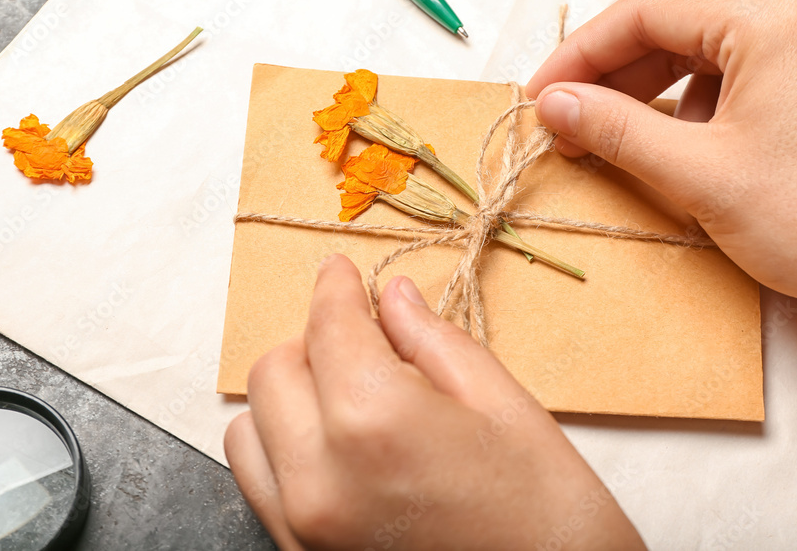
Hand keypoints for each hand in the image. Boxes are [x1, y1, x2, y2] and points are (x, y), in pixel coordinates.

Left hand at [224, 255, 643, 549]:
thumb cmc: (547, 510)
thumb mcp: (502, 405)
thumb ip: (431, 342)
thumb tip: (391, 298)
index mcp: (373, 421)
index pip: (328, 326)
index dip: (335, 287)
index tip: (340, 271)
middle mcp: (319, 477)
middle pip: (275, 370)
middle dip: (315, 341)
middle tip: (363, 336)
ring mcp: (301, 525)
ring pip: (250, 426)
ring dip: (290, 395)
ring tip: (348, 392)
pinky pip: (259, 481)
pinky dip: (283, 445)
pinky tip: (336, 440)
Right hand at [527, 0, 796, 415]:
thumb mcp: (696, 174)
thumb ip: (614, 127)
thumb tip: (555, 103)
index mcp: (776, 19)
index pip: (649, 14)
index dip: (582, 55)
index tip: (541, 94)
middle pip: (684, 31)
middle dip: (620, 79)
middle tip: (570, 123)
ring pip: (719, 56)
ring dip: (662, 95)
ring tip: (624, 142)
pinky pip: (758, 77)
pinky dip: (710, 106)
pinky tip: (688, 147)